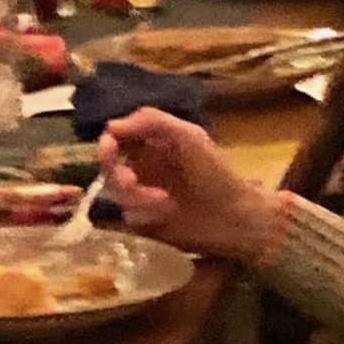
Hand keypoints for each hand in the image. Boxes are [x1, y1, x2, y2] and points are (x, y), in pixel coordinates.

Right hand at [100, 107, 278, 259]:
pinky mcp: (146, 221)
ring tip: (166, 202)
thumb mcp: (189, 137)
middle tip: (131, 181)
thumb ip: (152, 122)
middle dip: (118, 175)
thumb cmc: (216, 172)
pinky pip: (129, 217)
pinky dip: (146, 215)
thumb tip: (110, 126)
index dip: (107, 143)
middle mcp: (144, 167)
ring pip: (117, 195)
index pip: (116, 138)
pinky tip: (168, 215)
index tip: (110, 149)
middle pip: (109, 168)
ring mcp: (143, 196)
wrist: (236, 217)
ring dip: (138, 198)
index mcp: (152, 143)